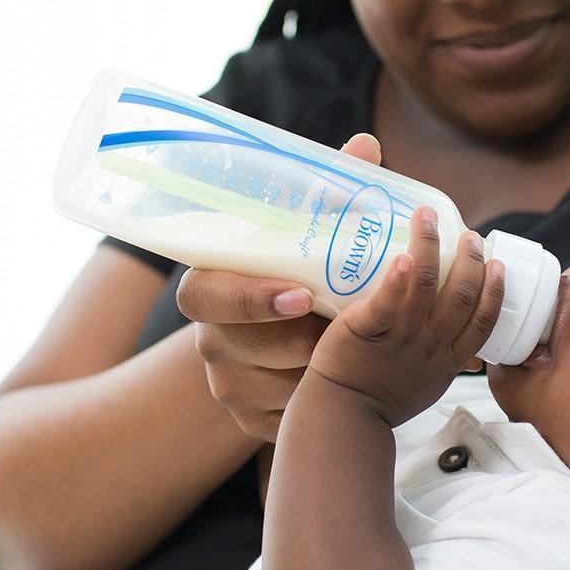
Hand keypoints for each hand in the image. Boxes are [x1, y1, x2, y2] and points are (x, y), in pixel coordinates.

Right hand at [176, 134, 381, 442]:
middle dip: (297, 342)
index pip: (205, 294)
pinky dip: (321, 406)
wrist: (278, 340)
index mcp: (211, 287)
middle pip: (238, 348)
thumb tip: (365, 147)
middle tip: (344, 333)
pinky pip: (284, 422)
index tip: (300, 296)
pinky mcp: (249, 421)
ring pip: (270, 387)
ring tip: (357, 357)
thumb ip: (327, 198)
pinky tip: (348, 388)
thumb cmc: (292, 274)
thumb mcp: (304, 237)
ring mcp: (226, 383)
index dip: (250, 297)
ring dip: (316, 375)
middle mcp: (210, 338)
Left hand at [307, 207, 504, 426]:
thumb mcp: (431, 384)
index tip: (497, 264)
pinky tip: (403, 256)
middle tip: (470, 235)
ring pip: (425, 285)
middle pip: (462, 295)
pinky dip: (397, 279)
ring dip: (430, 246)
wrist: (344, 415)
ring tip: (429, 219)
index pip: (484, 319)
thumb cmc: (386, 398)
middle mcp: (431, 344)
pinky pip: (385, 302)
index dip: (495, 289)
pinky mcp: (365, 329)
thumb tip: (473, 350)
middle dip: (471, 259)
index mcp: (450, 358)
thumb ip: (450, 361)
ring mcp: (400, 337)